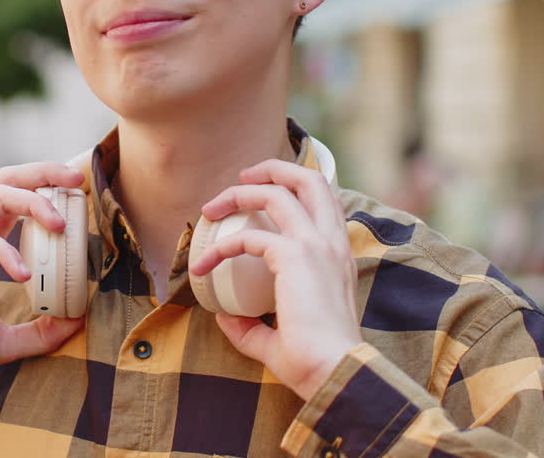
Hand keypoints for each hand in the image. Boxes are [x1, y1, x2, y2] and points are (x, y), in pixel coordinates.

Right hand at [0, 163, 85, 401]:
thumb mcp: (1, 342)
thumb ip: (39, 334)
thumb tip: (77, 325)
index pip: (20, 203)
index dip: (49, 194)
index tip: (80, 198)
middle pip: (10, 182)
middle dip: (44, 173)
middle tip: (76, 179)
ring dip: (33, 202)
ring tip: (60, 225)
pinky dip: (4, 249)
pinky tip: (23, 274)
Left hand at [189, 160, 360, 399]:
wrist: (336, 373)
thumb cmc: (315, 362)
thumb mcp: (280, 337)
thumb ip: (253, 326)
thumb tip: (224, 317)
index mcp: (340, 255)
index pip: (326, 201)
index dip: (295, 186)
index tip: (262, 193)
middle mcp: (333, 243)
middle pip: (310, 179)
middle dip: (273, 169)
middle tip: (241, 178)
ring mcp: (316, 246)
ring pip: (278, 193)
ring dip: (239, 194)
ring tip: (211, 208)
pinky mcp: (295, 256)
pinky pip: (248, 237)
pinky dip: (222, 247)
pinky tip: (204, 266)